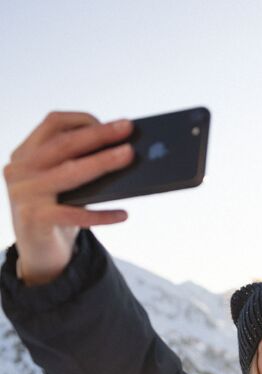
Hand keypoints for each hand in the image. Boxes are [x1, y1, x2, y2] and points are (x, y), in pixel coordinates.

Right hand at [3, 111, 133, 285]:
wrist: (39, 253)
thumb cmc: (59, 213)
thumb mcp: (65, 186)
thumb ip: (80, 167)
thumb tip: (125, 152)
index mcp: (25, 154)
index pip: (53, 124)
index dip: (83, 121)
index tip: (113, 124)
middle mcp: (20, 170)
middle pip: (64, 144)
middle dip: (99, 135)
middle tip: (128, 129)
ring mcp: (24, 194)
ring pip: (69, 173)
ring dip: (102, 162)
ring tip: (129, 157)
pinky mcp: (34, 219)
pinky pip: (74, 214)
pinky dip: (101, 214)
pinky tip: (124, 214)